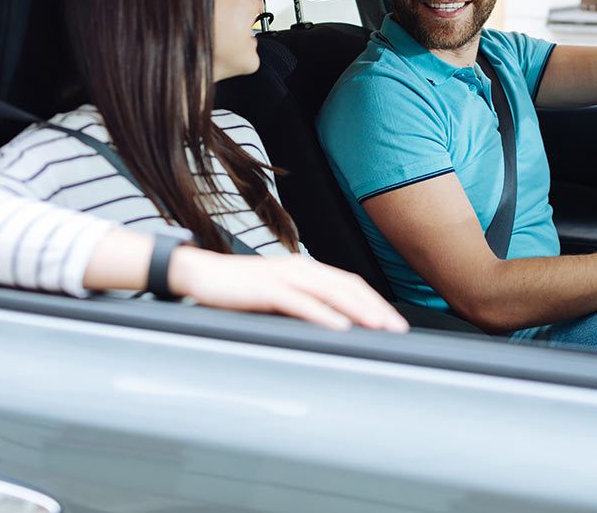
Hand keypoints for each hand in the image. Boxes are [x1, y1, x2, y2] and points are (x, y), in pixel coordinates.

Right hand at [171, 249, 408, 332]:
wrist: (200, 275)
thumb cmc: (238, 290)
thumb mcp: (278, 295)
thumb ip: (303, 303)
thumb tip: (331, 324)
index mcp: (305, 268)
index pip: (349, 284)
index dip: (374, 301)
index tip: (392, 321)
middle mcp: (300, 267)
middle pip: (347, 287)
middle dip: (375, 308)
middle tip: (396, 328)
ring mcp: (284, 276)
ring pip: (330, 292)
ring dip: (357, 310)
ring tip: (377, 326)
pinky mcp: (266, 289)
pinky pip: (300, 302)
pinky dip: (322, 314)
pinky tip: (338, 325)